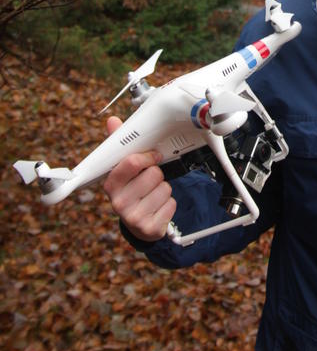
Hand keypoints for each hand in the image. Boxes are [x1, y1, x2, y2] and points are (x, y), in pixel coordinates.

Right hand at [103, 116, 175, 241]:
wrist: (137, 225)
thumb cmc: (131, 191)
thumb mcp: (123, 171)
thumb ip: (120, 146)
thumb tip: (112, 121)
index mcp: (111, 185)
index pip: (131, 162)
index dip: (147, 157)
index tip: (153, 156)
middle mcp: (119, 203)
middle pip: (154, 174)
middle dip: (156, 175)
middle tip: (149, 181)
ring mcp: (134, 218)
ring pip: (165, 188)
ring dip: (163, 189)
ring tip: (152, 195)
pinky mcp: (150, 229)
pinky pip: (172, 204)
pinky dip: (169, 204)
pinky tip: (158, 207)